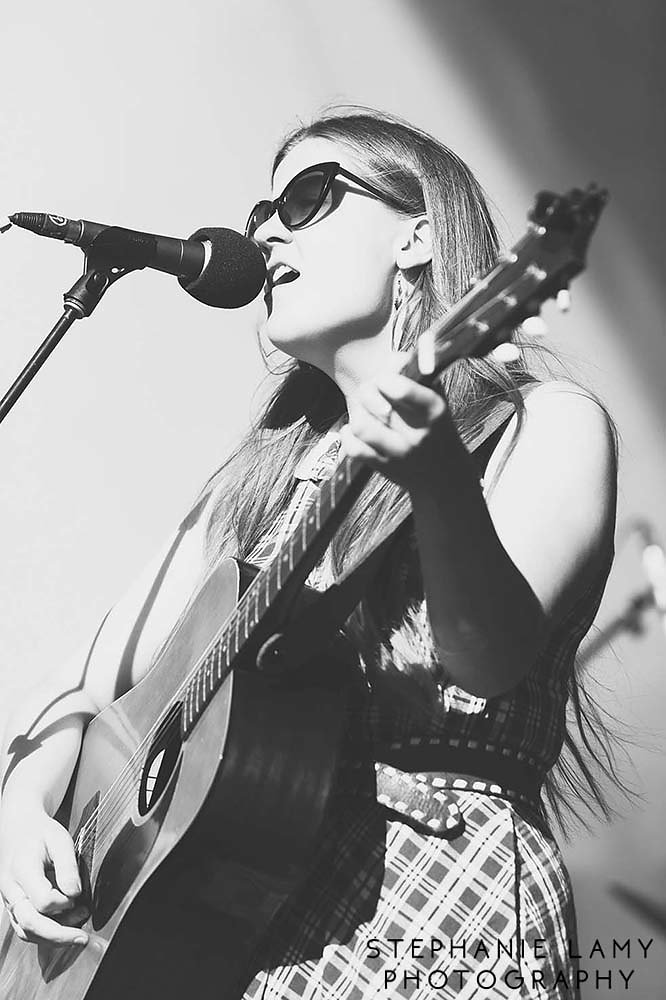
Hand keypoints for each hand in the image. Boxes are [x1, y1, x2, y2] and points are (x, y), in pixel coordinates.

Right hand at [0, 804, 88, 946]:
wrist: (17, 829)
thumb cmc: (40, 833)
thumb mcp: (59, 839)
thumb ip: (68, 866)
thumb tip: (75, 894)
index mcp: (22, 870)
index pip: (43, 901)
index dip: (64, 903)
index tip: (77, 894)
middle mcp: (11, 890)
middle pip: (30, 925)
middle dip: (59, 935)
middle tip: (83, 937)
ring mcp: (10, 901)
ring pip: (26, 932)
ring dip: (53, 937)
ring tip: (78, 931)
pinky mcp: (14, 907)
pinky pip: (25, 929)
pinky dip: (45, 934)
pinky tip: (64, 928)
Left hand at [339, 352, 454, 489]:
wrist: (445, 476)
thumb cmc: (438, 429)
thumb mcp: (439, 398)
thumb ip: (418, 374)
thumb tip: (394, 357)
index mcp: (433, 410)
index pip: (401, 388)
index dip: (385, 378)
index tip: (387, 380)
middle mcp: (416, 434)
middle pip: (372, 399)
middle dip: (368, 391)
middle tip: (374, 394)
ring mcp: (399, 453)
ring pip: (360, 425)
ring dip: (357, 413)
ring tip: (365, 412)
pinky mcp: (384, 468)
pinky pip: (353, 449)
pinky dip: (349, 435)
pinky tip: (356, 430)